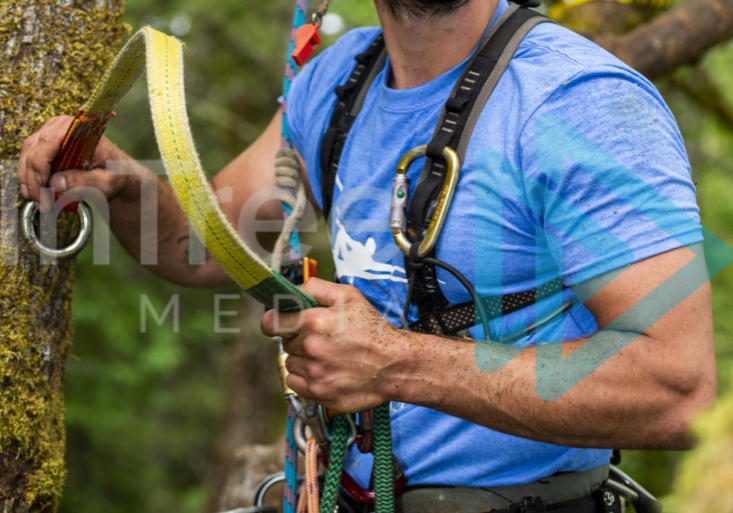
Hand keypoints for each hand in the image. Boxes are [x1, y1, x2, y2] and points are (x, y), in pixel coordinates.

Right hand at [18, 115, 126, 211]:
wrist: (117, 173)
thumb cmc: (114, 174)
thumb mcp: (105, 182)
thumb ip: (84, 182)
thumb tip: (55, 183)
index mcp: (79, 129)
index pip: (49, 141)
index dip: (41, 163)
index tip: (44, 185)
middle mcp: (61, 126)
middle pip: (34, 149)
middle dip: (34, 178)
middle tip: (41, 201)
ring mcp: (50, 133)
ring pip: (27, 155)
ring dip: (28, 180)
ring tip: (38, 201)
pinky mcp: (45, 144)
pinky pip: (29, 159)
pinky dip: (28, 177)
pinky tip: (32, 193)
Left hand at [260, 278, 405, 412]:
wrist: (395, 365)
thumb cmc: (373, 330)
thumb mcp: (349, 296)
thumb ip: (316, 288)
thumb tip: (293, 291)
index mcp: (314, 322)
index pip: (271, 322)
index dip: (273, 321)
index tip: (278, 324)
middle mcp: (310, 348)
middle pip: (285, 342)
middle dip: (298, 339)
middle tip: (321, 338)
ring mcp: (314, 373)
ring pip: (291, 363)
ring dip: (302, 359)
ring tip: (327, 356)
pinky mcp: (319, 393)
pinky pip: (294, 383)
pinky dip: (304, 378)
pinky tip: (323, 371)